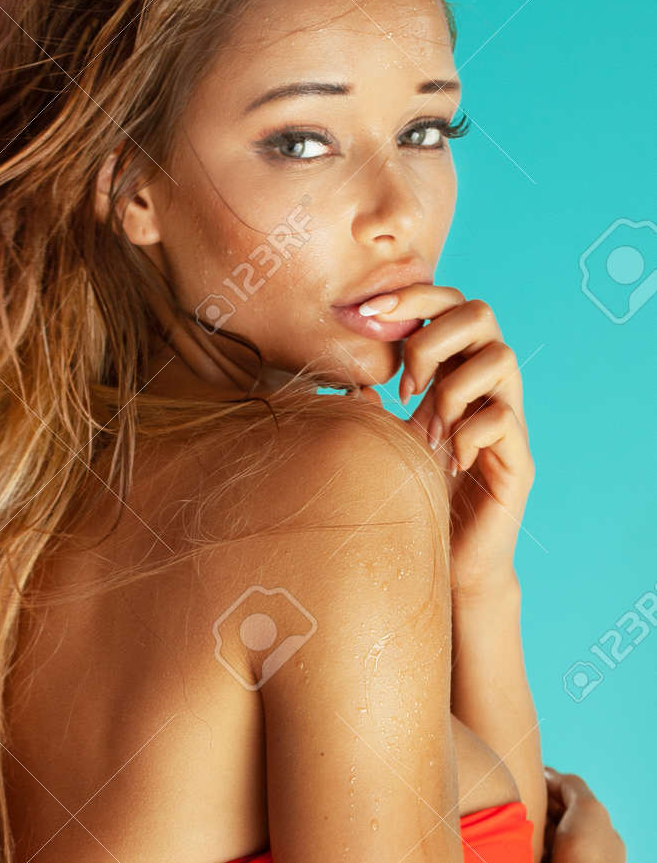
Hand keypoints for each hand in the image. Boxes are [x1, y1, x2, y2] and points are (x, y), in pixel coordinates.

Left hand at [362, 285, 534, 595]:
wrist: (445, 567)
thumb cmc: (414, 500)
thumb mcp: (385, 442)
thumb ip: (371, 406)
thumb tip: (346, 377)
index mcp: (453, 373)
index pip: (449, 305)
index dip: (414, 296)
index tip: (369, 313)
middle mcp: (485, 389)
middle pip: (482, 313)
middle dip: (433, 336)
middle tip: (405, 384)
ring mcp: (506, 422)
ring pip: (501, 358)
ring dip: (453, 386)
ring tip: (429, 427)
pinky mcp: (517, 461)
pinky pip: (503, 419)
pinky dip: (468, 432)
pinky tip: (447, 458)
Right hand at [505, 766, 625, 862]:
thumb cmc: (585, 861)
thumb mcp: (590, 809)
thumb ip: (572, 786)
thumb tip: (549, 774)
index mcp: (601, 842)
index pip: (572, 807)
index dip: (549, 790)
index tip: (524, 778)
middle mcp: (583, 862)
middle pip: (550, 825)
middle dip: (530, 811)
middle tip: (507, 797)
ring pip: (531, 845)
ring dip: (517, 833)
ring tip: (499, 820)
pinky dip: (509, 855)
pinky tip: (498, 845)